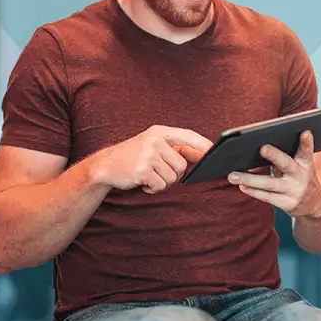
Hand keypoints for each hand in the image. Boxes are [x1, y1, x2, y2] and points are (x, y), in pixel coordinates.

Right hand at [92, 125, 213, 193]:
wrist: (105, 165)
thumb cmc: (133, 157)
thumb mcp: (153, 146)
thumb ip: (176, 149)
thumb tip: (203, 155)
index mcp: (159, 132)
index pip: (188, 136)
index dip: (203, 145)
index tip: (214, 152)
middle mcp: (154, 140)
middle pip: (182, 165)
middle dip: (173, 175)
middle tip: (158, 174)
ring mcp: (148, 155)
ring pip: (173, 178)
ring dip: (162, 183)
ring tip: (148, 177)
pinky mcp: (142, 170)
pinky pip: (160, 186)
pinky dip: (153, 189)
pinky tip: (142, 183)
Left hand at [226, 130, 320, 217]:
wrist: (314, 205)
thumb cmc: (299, 178)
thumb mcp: (296, 167)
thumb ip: (280, 160)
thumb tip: (253, 158)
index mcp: (305, 163)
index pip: (306, 151)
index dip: (306, 142)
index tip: (305, 132)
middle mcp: (302, 176)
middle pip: (286, 164)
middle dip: (274, 155)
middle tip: (262, 148)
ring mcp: (295, 191)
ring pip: (270, 184)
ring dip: (249, 179)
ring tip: (232, 175)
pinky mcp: (288, 204)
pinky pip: (267, 197)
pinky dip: (253, 191)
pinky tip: (242, 186)